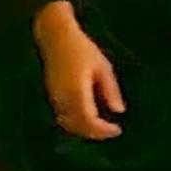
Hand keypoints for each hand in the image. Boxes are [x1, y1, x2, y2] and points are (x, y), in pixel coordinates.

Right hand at [33, 2, 124, 140]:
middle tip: (111, 131)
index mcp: (77, 92)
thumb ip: (110, 90)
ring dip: (84, 130)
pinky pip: (62, 117)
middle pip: (77, 127)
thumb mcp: (103, 67)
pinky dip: (75, 123)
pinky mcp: (51, 95)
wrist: (55, 36)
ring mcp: (54, 98)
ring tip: (101, 127)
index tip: (117, 130)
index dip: (103, 130)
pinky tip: (87, 118)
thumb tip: (119, 111)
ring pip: (68, 124)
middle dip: (95, 133)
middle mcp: (63, 99)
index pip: (89, 121)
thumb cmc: (82, 49)